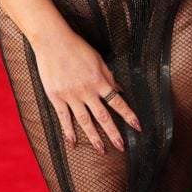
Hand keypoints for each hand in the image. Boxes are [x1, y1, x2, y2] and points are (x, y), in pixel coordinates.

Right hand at [33, 28, 140, 153]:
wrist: (53, 42)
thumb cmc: (77, 48)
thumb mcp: (98, 59)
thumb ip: (109, 76)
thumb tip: (119, 90)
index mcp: (99, 81)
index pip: (117, 102)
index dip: (128, 116)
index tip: (137, 127)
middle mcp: (87, 91)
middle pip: (103, 116)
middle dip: (113, 133)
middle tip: (121, 147)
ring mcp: (71, 96)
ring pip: (85, 121)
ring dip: (94, 137)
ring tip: (101, 150)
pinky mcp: (56, 97)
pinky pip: (64, 118)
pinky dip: (69, 132)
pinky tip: (73, 143)